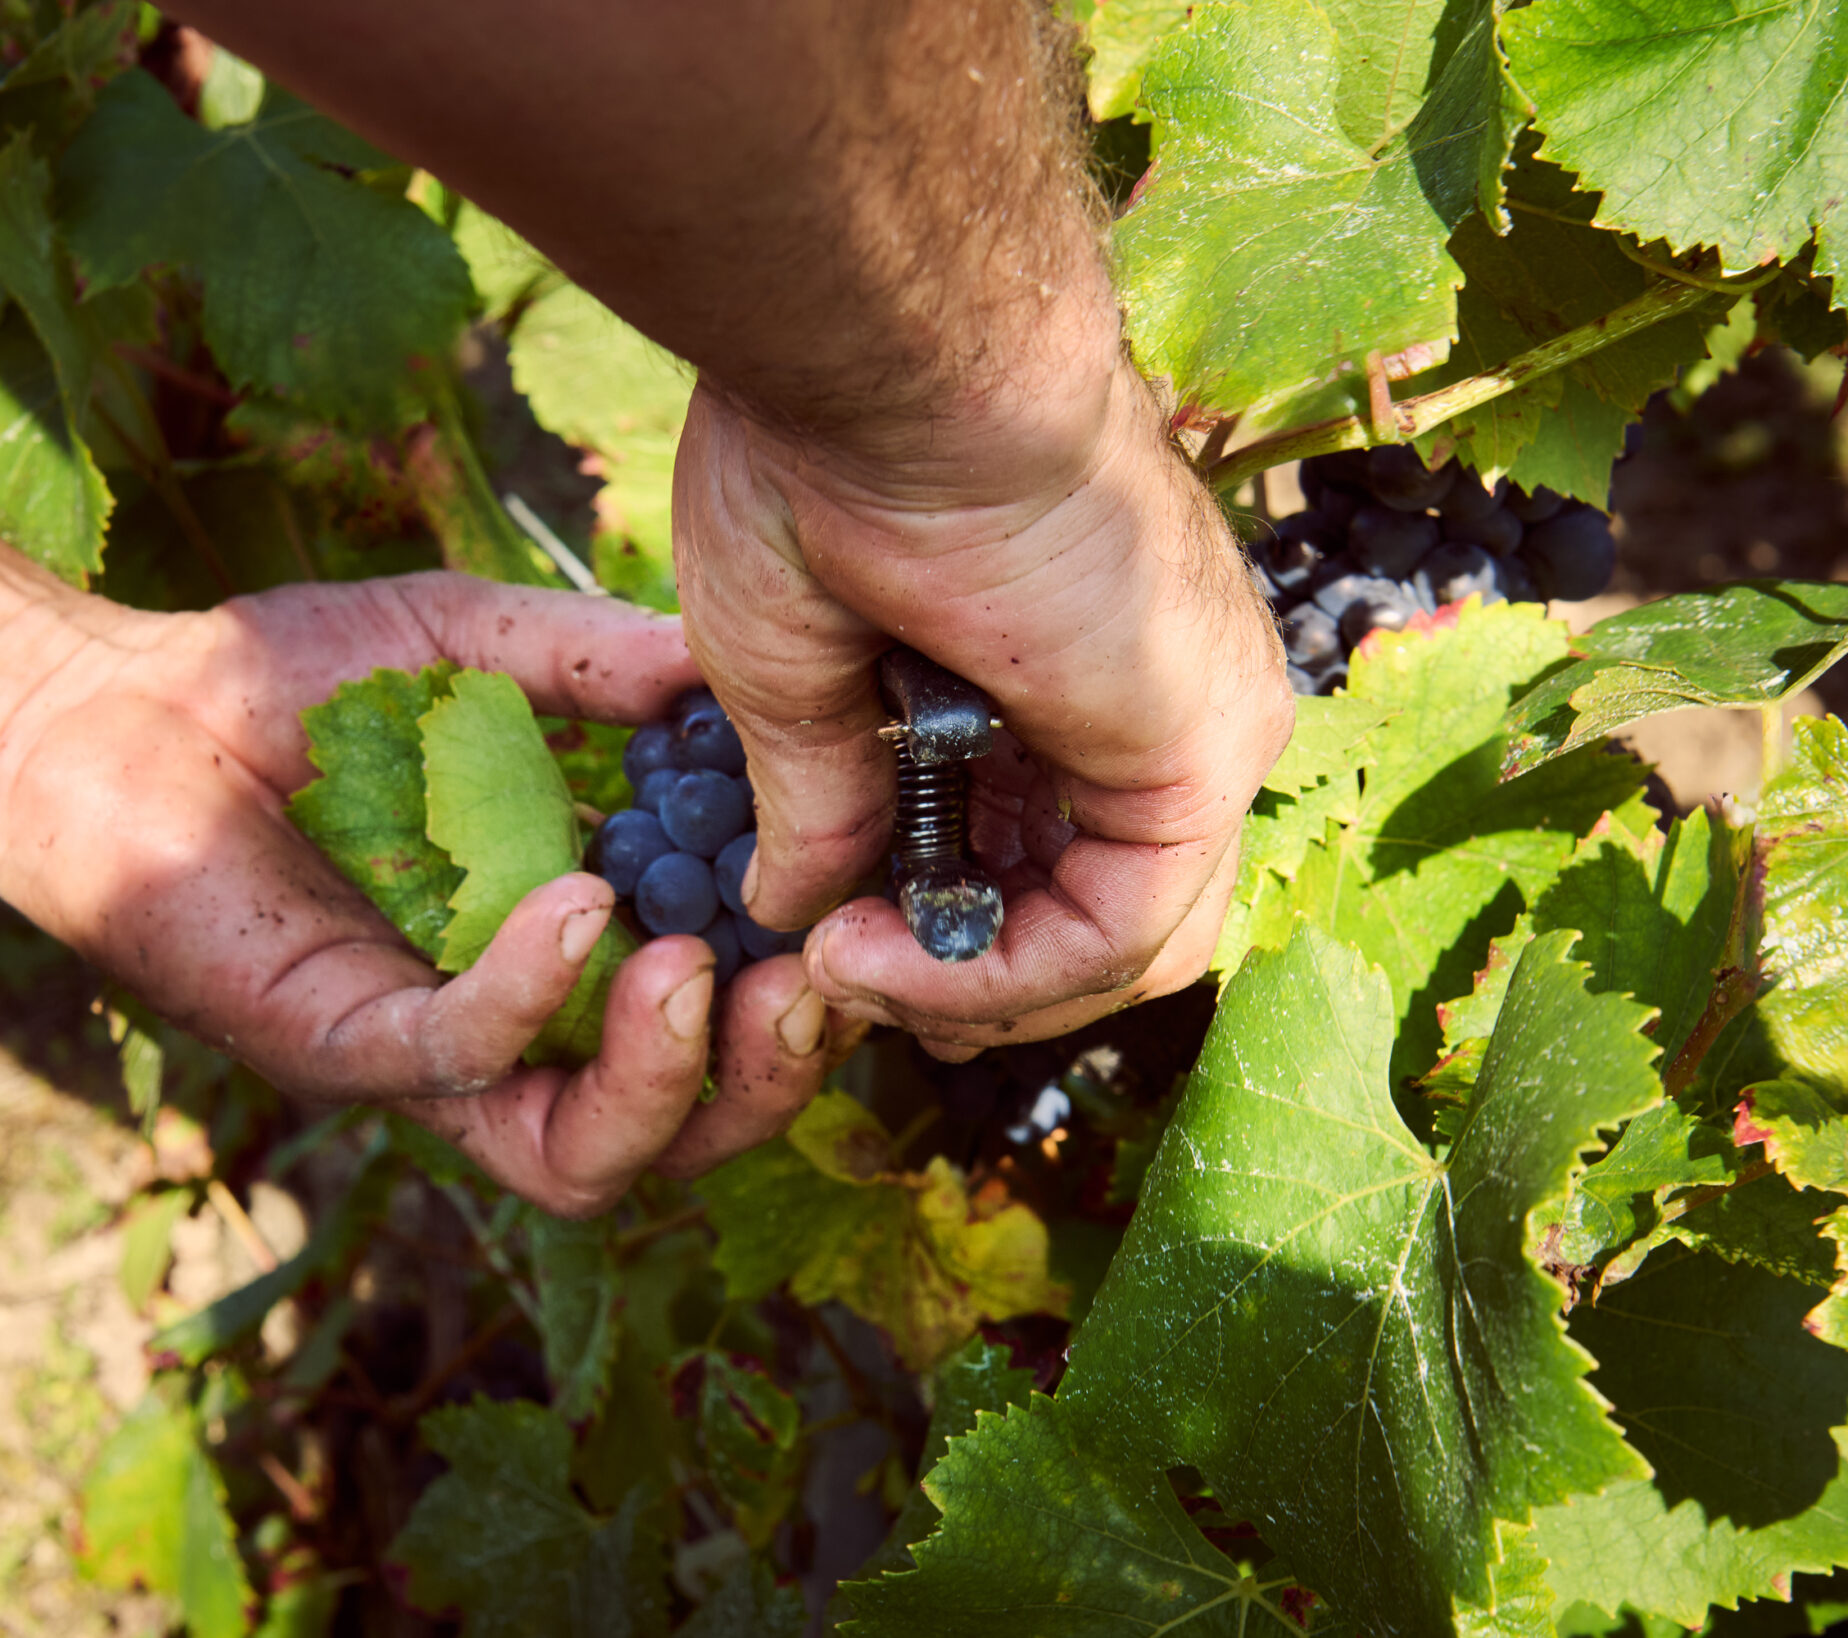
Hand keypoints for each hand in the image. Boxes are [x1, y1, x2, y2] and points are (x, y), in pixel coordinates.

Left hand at [0, 574, 859, 1214]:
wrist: (104, 701)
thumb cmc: (289, 685)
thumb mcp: (471, 649)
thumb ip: (590, 659)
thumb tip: (719, 663)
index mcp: (562, 952)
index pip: (714, 1025)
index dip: (797, 992)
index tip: (852, 898)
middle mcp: (508, 1030)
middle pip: (676, 1131)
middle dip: (767, 1081)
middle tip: (810, 985)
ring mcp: (420, 1053)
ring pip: (582, 1160)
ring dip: (671, 1085)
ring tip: (708, 976)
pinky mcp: (331, 1043)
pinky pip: (454, 1065)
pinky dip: (528, 997)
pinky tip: (577, 902)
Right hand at [671, 366, 1293, 1050]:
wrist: (890, 358)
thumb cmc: (828, 461)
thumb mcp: (798, 666)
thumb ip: (824, 796)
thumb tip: (792, 904)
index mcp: (1072, 671)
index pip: (1046, 855)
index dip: (943, 931)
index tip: (827, 938)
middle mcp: (1155, 704)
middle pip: (1098, 914)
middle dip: (969, 978)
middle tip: (851, 977)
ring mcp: (1196, 724)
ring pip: (1130, 944)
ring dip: (980, 991)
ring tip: (857, 970)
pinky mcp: (1203, 748)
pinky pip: (1126, 931)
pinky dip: (1004, 976)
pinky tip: (885, 957)